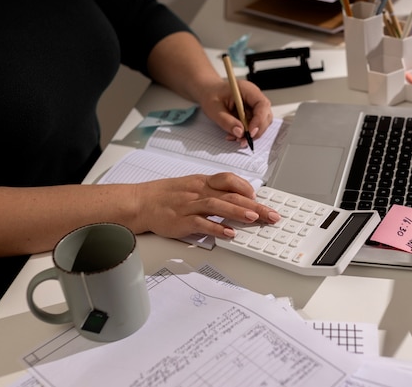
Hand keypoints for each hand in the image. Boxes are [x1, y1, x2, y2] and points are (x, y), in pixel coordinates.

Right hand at [132, 173, 279, 238]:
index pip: (228, 179)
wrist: (140, 202)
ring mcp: (189, 206)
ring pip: (217, 206)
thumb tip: (237, 199)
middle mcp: (198, 192)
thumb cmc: (166, 195)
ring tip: (254, 218)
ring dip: (237, 212)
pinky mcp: (181, 221)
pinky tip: (229, 233)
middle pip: (230, 195)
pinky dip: (216, 228)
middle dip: (254, 205)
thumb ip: (213, 191)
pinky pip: (201, 224)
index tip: (258, 196)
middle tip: (271, 214)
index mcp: (202, 182)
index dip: (245, 187)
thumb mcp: (192, 186)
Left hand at [198, 79, 272, 147]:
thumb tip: (240, 132)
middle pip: (265, 116)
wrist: (209, 92)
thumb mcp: (214, 108)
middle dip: (256, 131)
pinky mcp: (251, 114)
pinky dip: (246, 134)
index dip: (259, 120)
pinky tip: (235, 135)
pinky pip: (254, 126)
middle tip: (243, 140)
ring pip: (261, 124)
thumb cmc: (211, 95)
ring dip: (251, 134)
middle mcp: (254, 97)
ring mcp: (254, 106)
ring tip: (236, 138)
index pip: (262, 105)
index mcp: (247, 90)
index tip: (250, 132)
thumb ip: (226, 121)